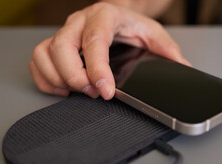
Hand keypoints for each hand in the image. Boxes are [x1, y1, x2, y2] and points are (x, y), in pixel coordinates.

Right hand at [29, 2, 189, 99]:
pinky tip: (62, 89)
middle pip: (61, 47)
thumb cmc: (130, 24)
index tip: (106, 91)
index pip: (94, 41)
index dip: (97, 68)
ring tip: (78, 91)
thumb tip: (183, 69)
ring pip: (44, 53)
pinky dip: (45, 78)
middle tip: (93, 93)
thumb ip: (166, 50)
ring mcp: (64, 32)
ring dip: (58, 78)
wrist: (116, 13)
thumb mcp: (153, 32)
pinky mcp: (54, 44)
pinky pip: (38, 60)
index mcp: (104, 16)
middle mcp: (79, 22)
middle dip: (75, 76)